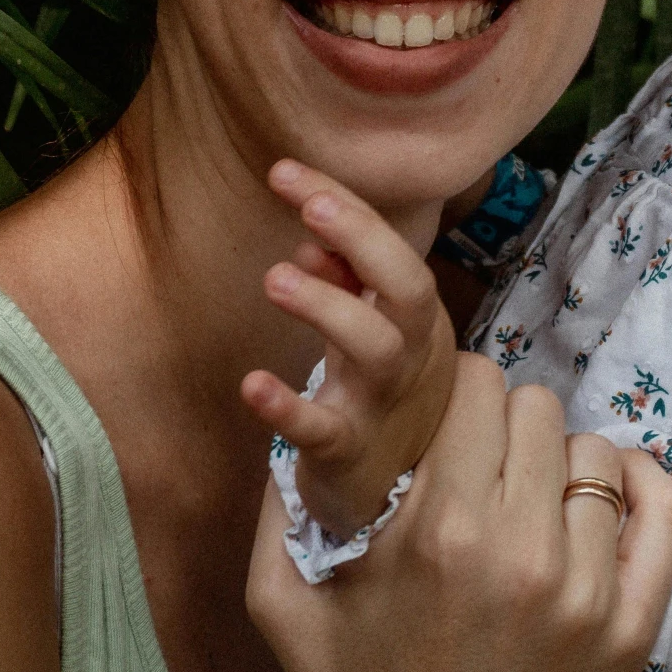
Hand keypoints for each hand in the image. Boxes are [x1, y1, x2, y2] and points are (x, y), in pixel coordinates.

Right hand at [233, 367, 671, 671]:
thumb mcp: (279, 595)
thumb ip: (281, 491)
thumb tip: (305, 398)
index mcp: (439, 530)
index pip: (477, 386)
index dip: (456, 391)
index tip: (446, 420)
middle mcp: (520, 552)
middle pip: (538, 409)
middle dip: (504, 424)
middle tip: (484, 464)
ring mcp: (586, 594)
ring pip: (596, 455)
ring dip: (561, 464)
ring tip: (531, 501)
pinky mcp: (630, 631)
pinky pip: (662, 513)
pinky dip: (640, 488)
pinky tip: (606, 496)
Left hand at [241, 161, 458, 536]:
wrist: (393, 499)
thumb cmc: (379, 397)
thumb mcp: (370, 332)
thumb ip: (346, 284)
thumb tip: (311, 242)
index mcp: (418, 321)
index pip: (394, 252)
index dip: (348, 210)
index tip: (287, 172)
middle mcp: (412, 357)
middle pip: (407, 289)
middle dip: (362, 239)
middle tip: (308, 204)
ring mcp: (384, 406)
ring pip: (374, 350)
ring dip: (328, 307)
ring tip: (276, 277)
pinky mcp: (348, 454)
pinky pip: (323, 430)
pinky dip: (288, 408)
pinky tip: (252, 384)